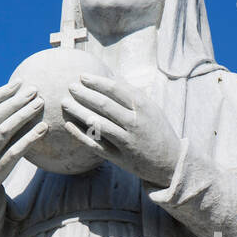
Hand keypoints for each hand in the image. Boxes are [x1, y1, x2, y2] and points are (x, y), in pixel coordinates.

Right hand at [0, 83, 46, 209]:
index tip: (18, 83)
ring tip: (39, 104)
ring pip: (5, 132)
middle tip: (34, 90)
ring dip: (23, 115)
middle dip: (16, 101)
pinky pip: (15, 152)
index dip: (1, 93)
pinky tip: (42, 128)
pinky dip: (29, 139)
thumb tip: (10, 99)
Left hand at [61, 71, 182, 187]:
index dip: (97, 81)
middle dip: (84, 94)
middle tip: (70, 86)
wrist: (171, 162)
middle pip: (104, 105)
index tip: (82, 75)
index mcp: (143, 107)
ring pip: (98, 124)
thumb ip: (131, 93)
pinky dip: (81, 135)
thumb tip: (110, 74)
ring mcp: (127, 141)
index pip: (116, 89)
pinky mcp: (120, 157)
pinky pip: (96, 145)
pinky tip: (69, 125)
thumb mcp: (150, 108)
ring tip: (65, 102)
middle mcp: (135, 123)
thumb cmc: (157, 130)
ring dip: (79, 112)